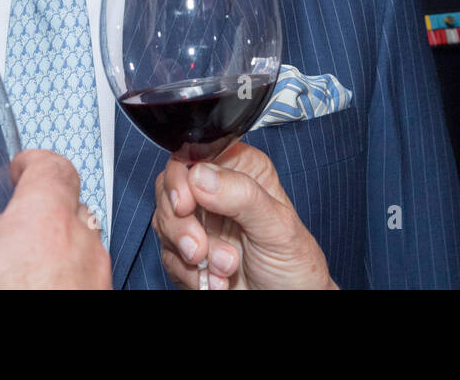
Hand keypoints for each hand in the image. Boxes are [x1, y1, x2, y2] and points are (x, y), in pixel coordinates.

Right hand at [0, 149, 110, 288]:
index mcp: (44, 221)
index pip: (51, 167)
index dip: (33, 163)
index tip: (22, 167)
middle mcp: (81, 244)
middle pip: (63, 208)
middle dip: (34, 218)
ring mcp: (97, 275)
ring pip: (77, 244)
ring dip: (50, 250)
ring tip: (14, 273)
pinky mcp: (104, 296)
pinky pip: (85, 273)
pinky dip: (63, 275)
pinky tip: (33, 287)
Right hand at [153, 142, 336, 289]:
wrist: (289, 303)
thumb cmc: (294, 264)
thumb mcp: (276, 226)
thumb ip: (242, 195)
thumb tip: (201, 175)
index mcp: (242, 170)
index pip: (195, 155)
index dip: (181, 178)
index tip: (184, 205)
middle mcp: (218, 191)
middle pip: (171, 189)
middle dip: (182, 225)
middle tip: (199, 250)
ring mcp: (202, 222)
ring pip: (165, 223)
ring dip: (190, 254)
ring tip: (225, 269)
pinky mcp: (189, 251)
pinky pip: (168, 255)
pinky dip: (189, 273)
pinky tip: (216, 281)